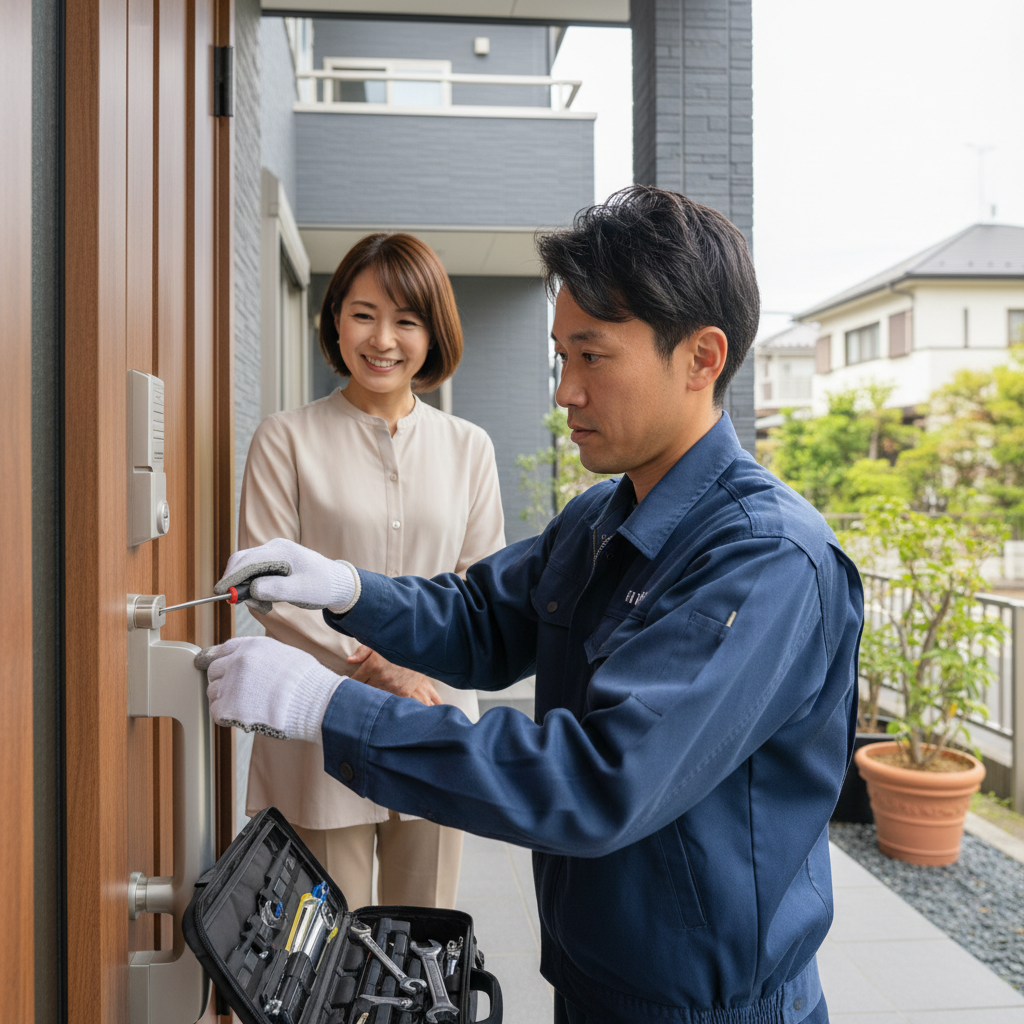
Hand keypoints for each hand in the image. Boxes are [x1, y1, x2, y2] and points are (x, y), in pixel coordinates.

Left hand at [195, 636, 341, 742]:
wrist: (313, 700)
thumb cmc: (307, 681)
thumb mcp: (285, 654)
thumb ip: (262, 656)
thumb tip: (255, 664)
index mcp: (252, 646)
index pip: (224, 649)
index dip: (221, 659)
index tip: (219, 667)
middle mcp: (238, 661)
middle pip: (214, 670)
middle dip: (223, 681)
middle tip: (237, 693)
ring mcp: (232, 684)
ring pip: (213, 692)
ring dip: (224, 700)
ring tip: (245, 707)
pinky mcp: (229, 707)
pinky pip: (216, 712)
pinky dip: (226, 717)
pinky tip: (242, 717)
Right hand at [215, 537, 358, 613]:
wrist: (338, 584)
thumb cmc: (322, 586)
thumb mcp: (301, 591)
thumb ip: (277, 589)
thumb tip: (251, 589)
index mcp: (281, 551)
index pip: (247, 560)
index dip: (231, 576)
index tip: (219, 592)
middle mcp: (275, 548)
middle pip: (242, 561)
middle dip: (235, 582)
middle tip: (235, 603)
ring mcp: (274, 554)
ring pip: (247, 569)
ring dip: (246, 588)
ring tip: (263, 606)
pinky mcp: (275, 563)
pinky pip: (256, 573)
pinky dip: (254, 588)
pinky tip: (266, 602)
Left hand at [346, 645, 443, 706]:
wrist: (422, 648)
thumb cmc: (397, 644)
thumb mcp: (379, 644)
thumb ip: (362, 652)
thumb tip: (349, 660)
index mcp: (372, 665)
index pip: (354, 680)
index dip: (349, 683)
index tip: (346, 686)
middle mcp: (381, 677)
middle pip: (363, 691)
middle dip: (358, 692)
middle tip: (353, 695)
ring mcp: (392, 686)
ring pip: (375, 697)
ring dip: (371, 697)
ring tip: (366, 700)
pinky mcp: (403, 692)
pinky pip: (389, 700)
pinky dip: (384, 701)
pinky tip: (381, 703)